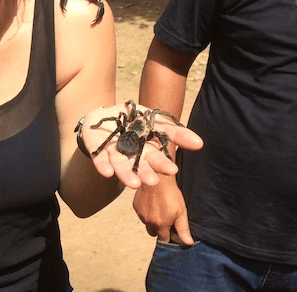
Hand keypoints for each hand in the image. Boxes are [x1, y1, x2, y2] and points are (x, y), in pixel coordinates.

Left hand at [78, 102, 202, 188]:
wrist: (109, 114)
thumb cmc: (137, 121)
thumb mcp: (158, 122)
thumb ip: (176, 133)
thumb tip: (199, 143)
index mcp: (147, 151)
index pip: (157, 159)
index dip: (163, 164)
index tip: (173, 170)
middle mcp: (132, 156)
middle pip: (139, 166)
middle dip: (145, 174)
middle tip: (151, 181)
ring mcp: (114, 153)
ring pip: (120, 166)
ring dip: (126, 175)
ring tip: (132, 184)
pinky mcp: (97, 149)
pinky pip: (99, 159)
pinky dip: (103, 165)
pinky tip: (106, 172)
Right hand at [133, 178, 194, 244]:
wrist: (158, 175)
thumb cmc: (172, 193)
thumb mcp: (181, 211)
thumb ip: (183, 229)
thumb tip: (188, 243)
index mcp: (160, 224)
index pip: (164, 239)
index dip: (169, 236)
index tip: (172, 229)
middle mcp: (148, 221)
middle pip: (153, 233)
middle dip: (159, 229)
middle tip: (166, 219)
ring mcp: (141, 213)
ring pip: (146, 223)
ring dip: (152, 220)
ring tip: (159, 208)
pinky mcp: (135, 206)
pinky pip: (141, 214)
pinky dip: (146, 212)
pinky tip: (152, 203)